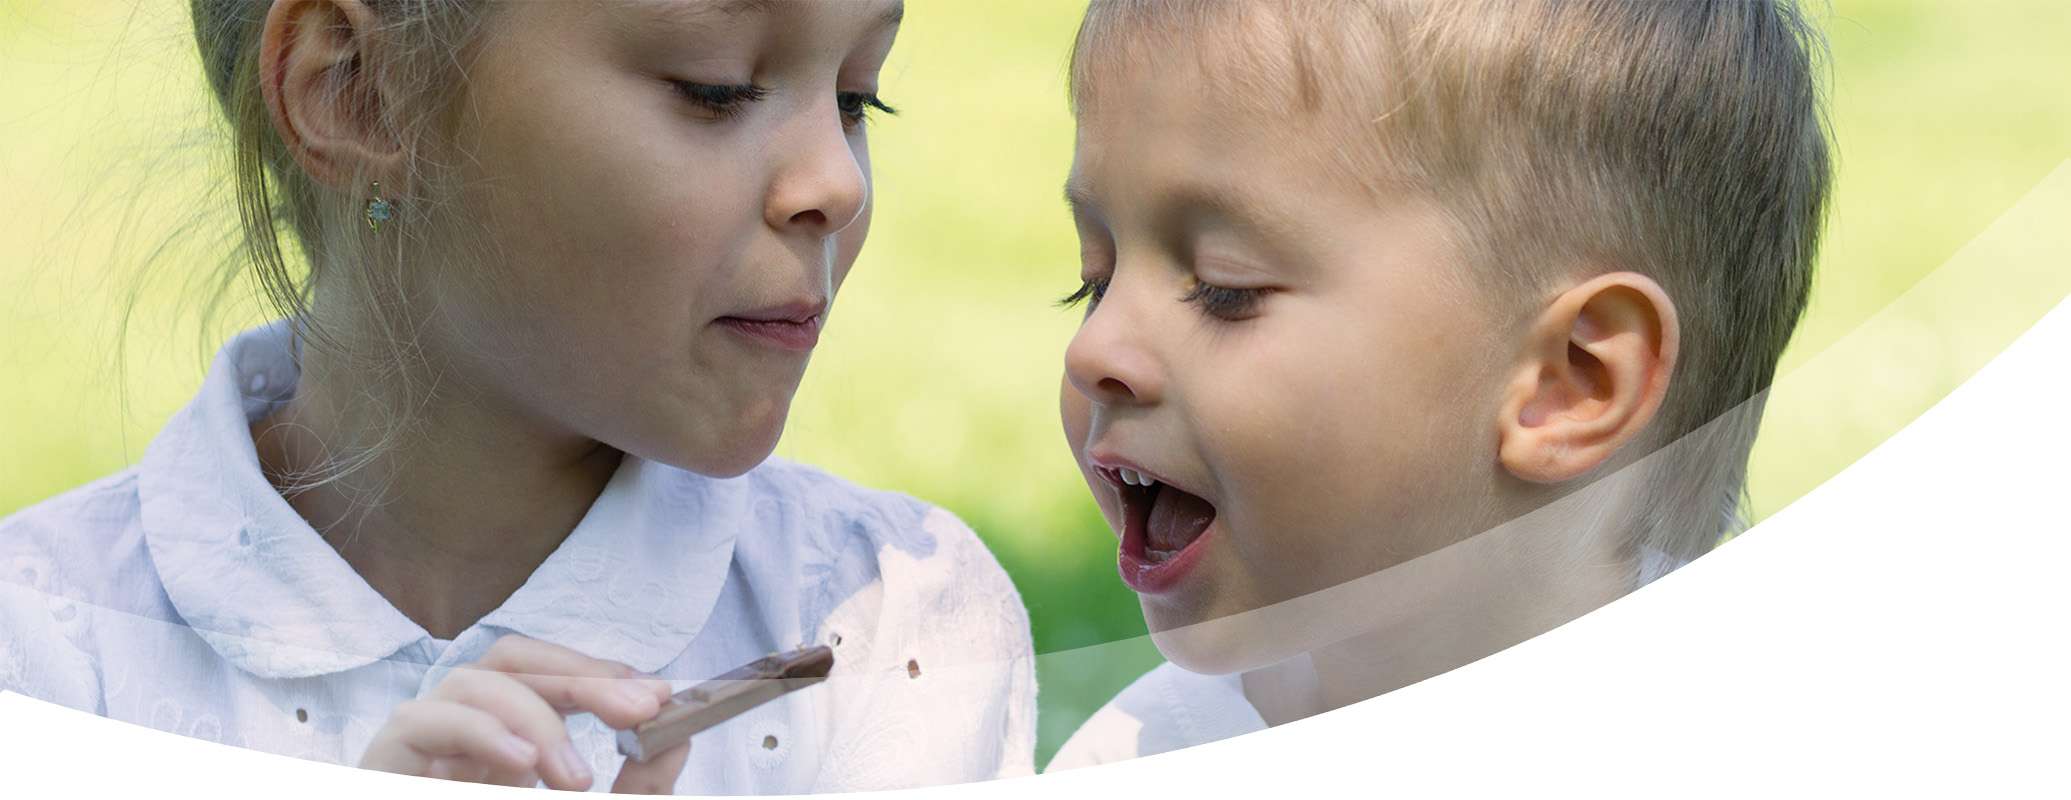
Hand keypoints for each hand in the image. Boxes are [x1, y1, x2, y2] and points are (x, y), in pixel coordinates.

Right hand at [359, 635, 689, 792]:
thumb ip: (638, 788)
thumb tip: (677, 737)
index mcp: (505, 740)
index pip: (548, 672)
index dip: (601, 671)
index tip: (658, 694)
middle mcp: (461, 727)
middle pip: (514, 659)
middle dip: (584, 677)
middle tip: (640, 709)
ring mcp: (423, 740)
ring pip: (473, 680)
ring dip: (536, 715)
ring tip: (575, 777)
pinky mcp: (385, 758)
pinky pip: (425, 720)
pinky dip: (480, 732)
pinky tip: (522, 763)